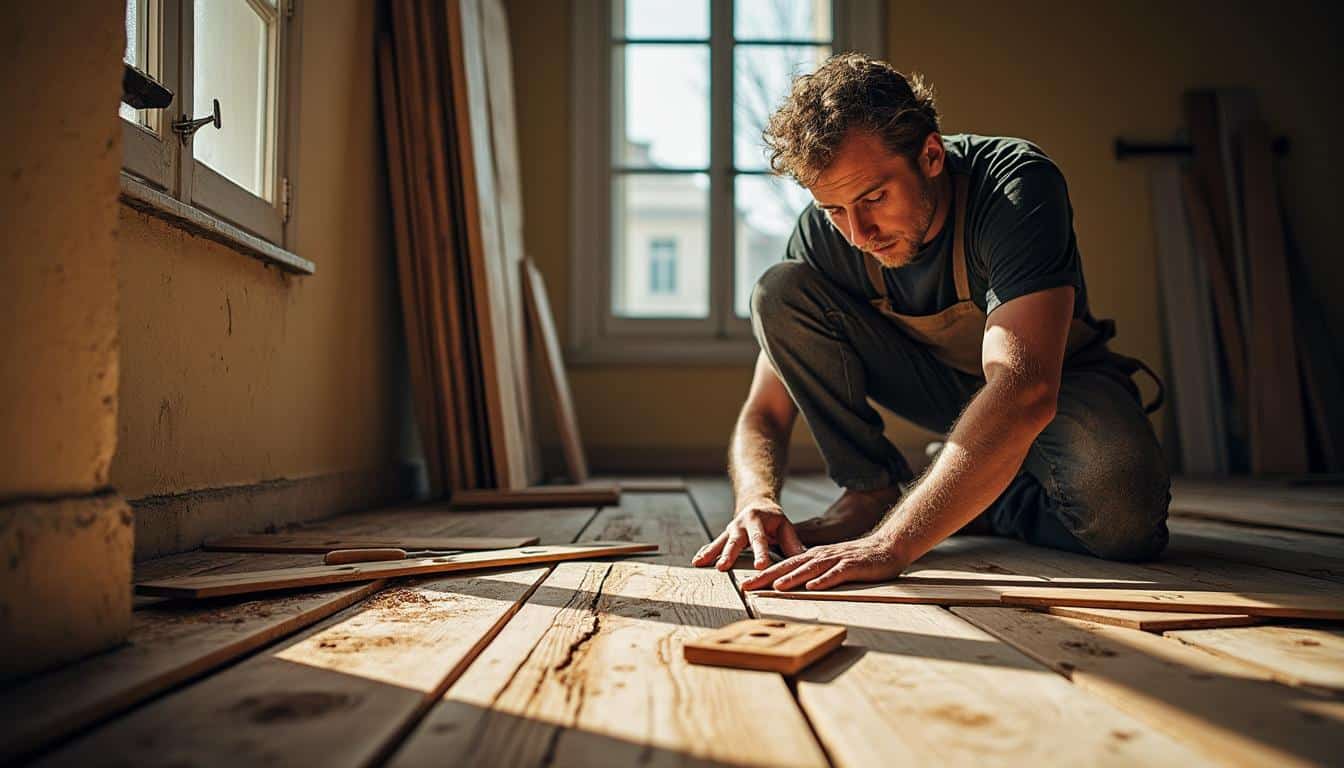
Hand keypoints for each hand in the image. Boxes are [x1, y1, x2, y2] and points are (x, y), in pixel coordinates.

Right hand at [692, 497, 805, 570]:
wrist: (755, 503)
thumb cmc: (773, 520)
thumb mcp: (785, 527)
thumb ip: (792, 544)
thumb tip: (805, 560)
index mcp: (758, 521)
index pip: (760, 540)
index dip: (760, 553)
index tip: (760, 567)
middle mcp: (741, 525)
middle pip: (735, 542)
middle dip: (729, 555)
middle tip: (723, 567)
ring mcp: (730, 530)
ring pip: (720, 543)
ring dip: (712, 554)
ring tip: (701, 565)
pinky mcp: (724, 536)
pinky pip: (713, 544)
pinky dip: (705, 553)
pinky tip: (696, 562)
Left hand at [739, 534, 907, 591]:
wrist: (889, 546)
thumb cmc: (860, 560)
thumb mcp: (833, 564)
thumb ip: (816, 571)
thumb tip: (796, 585)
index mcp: (815, 556)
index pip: (785, 565)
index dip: (765, 575)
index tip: (746, 584)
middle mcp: (822, 556)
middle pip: (790, 566)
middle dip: (767, 576)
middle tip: (747, 586)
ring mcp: (837, 559)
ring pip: (809, 569)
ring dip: (792, 578)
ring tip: (775, 587)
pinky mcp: (852, 566)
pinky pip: (836, 574)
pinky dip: (823, 580)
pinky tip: (812, 587)